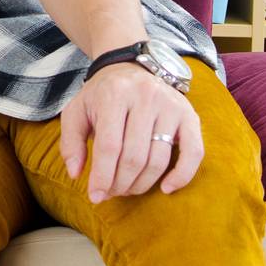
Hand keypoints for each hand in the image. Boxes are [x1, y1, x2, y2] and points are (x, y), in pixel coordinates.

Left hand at [61, 63, 203, 202]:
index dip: (102, 176)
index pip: (109, 146)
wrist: (130, 68)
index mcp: (113, 95)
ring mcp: (170, 106)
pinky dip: (182, 175)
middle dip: (120, 183)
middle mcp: (144, 97)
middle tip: (111, 192)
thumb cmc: (101, 96)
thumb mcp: (77, 110)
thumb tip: (75, 174)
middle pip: (133, 156)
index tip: (95, 197)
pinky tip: (166, 188)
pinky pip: (194, 152)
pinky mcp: (189, 115)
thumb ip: (71, 141)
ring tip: (128, 189)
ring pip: (158, 159)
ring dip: (142, 183)